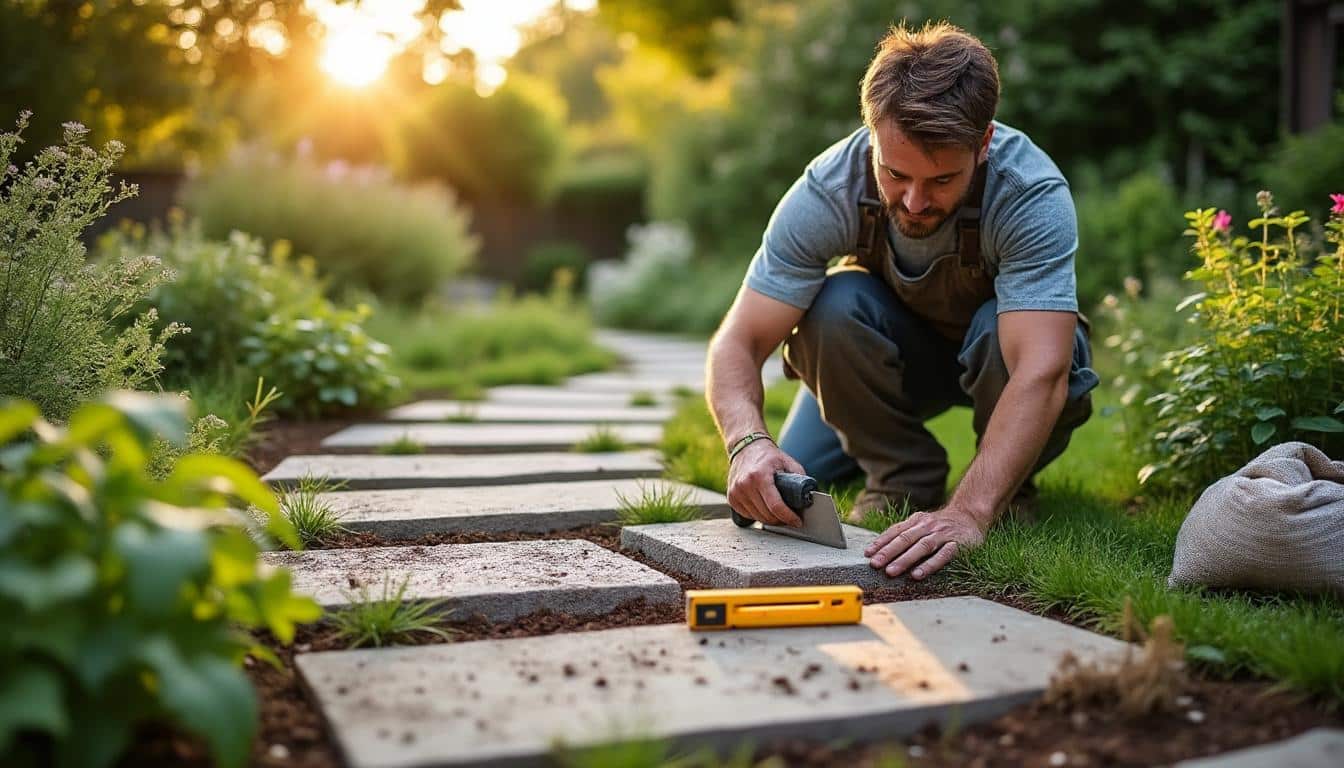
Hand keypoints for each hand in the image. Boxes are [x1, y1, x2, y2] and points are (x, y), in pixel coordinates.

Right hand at [726, 440, 805, 526]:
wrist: (746, 447)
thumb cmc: (769, 456)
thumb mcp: (788, 462)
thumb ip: (800, 479)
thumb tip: (810, 497)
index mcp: (760, 476)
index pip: (775, 506)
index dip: (789, 517)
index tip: (797, 522)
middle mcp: (745, 485)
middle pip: (767, 515)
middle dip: (782, 519)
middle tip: (790, 517)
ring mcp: (736, 492)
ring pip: (758, 518)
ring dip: (770, 519)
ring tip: (779, 512)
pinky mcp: (731, 498)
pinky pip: (748, 515)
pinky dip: (758, 515)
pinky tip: (765, 507)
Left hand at [864, 506, 987, 579]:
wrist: (971, 514)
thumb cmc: (941, 525)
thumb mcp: (922, 523)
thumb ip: (905, 533)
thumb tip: (879, 549)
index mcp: (917, 521)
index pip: (895, 531)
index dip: (881, 542)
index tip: (868, 554)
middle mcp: (928, 526)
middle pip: (905, 539)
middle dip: (888, 553)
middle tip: (875, 565)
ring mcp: (942, 535)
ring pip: (921, 547)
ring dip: (905, 560)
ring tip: (891, 572)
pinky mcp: (957, 544)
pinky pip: (942, 556)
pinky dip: (930, 565)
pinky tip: (918, 575)